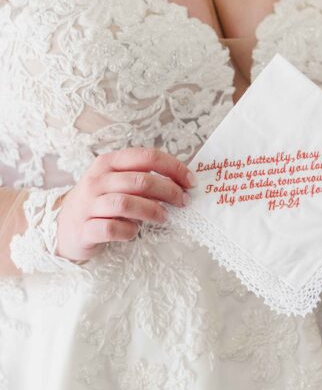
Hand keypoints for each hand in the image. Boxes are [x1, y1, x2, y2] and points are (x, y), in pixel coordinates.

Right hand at [56, 148, 195, 262]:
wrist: (63, 227)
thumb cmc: (100, 202)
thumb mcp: (117, 182)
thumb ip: (142, 178)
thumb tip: (181, 182)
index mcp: (109, 162)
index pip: (146, 156)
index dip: (173, 167)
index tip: (191, 182)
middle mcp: (97, 180)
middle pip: (140, 180)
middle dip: (168, 191)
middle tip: (183, 202)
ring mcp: (88, 204)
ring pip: (125, 203)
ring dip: (151, 211)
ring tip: (164, 218)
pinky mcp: (84, 229)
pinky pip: (112, 228)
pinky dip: (128, 231)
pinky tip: (134, 233)